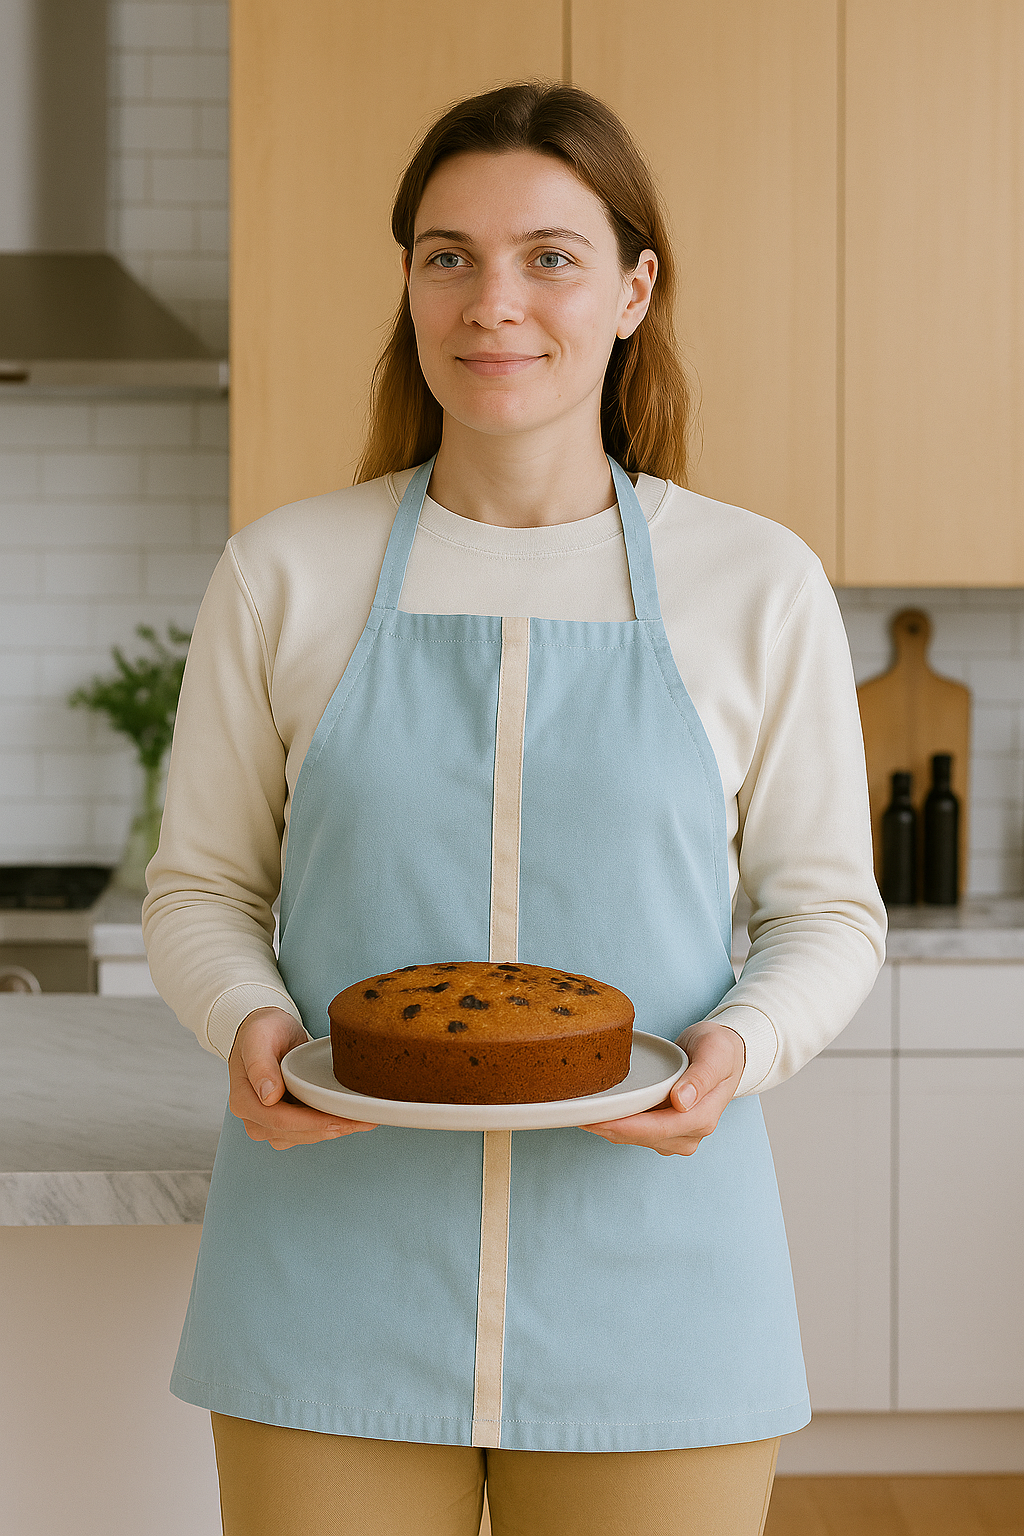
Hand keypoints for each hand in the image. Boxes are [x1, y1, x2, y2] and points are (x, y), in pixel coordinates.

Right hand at [228, 1006, 377, 1150]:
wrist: (266, 1030)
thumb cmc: (262, 1030)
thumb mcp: (259, 1038)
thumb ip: (260, 1065)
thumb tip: (268, 1097)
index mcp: (244, 1101)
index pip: (280, 1120)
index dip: (312, 1123)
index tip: (339, 1119)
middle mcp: (253, 1118)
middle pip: (294, 1133)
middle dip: (329, 1129)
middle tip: (362, 1121)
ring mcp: (268, 1123)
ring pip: (303, 1136)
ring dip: (333, 1131)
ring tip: (363, 1120)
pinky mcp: (285, 1121)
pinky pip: (308, 1131)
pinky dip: (330, 1126)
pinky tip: (351, 1118)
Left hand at [582, 1022, 745, 1156]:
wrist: (725, 1053)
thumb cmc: (720, 1050)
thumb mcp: (715, 1054)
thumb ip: (700, 1078)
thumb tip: (681, 1103)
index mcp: (702, 1118)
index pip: (657, 1128)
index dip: (625, 1125)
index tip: (596, 1118)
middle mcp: (689, 1134)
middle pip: (641, 1136)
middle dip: (609, 1127)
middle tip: (575, 1113)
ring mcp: (677, 1136)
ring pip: (635, 1137)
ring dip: (609, 1127)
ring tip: (579, 1111)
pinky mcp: (665, 1130)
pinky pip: (636, 1131)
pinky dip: (616, 1123)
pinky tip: (597, 1112)